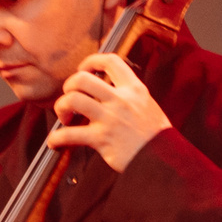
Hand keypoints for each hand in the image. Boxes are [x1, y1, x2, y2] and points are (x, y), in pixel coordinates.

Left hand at [47, 53, 170, 171]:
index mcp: (135, 89)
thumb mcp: (147, 106)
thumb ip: (128, 96)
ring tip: (64, 119)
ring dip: (61, 107)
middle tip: (70, 99)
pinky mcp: (102, 139)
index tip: (83, 70)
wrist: (165, 161)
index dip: (91, 61)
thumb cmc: (156, 137)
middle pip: (82, 79)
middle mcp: (121, 100)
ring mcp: (110, 118)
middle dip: (69, 86)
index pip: (110, 61)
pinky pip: (69, 135)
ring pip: (72, 100)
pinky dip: (56, 139)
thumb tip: (105, 91)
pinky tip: (55, 143)